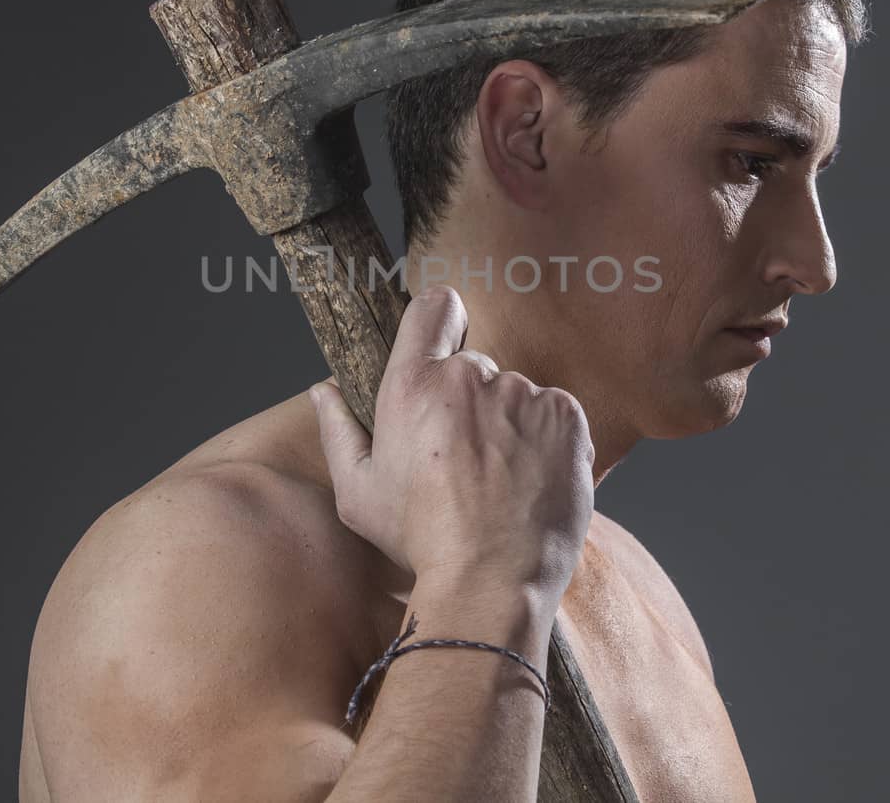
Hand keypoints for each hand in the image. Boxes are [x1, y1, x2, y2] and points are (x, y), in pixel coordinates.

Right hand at [310, 284, 595, 607]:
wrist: (491, 582)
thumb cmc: (420, 541)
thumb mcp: (359, 494)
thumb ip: (338, 431)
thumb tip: (323, 391)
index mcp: (413, 385)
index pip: (433, 308)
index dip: (440, 319)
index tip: (444, 341)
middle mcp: (470, 377)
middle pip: (474, 368)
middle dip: (471, 403)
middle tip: (467, 460)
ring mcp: (523, 394)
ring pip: (516, 396)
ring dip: (511, 426)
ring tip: (503, 483)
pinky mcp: (566, 416)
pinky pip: (554, 414)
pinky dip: (547, 442)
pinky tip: (531, 483)